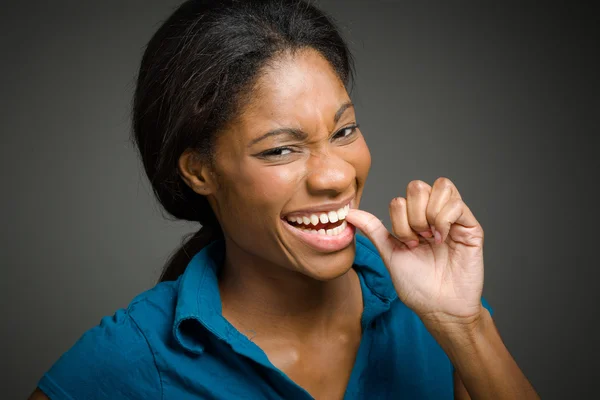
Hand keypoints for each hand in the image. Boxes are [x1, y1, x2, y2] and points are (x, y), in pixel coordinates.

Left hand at [346, 177, 484, 328]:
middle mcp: (433, 215)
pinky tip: (443, 238)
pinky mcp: (471, 226)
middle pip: (418, 186)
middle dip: (412, 215)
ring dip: (429, 215)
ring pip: (440, 186)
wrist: (440, 307)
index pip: (400, 199)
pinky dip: (444, 219)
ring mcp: (453, 219)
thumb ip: (373, 230)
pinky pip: (457, 203)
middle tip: (419, 240)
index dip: (399, 221)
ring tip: (432, 238)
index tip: (407, 245)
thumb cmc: (417, 285)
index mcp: (414, 220)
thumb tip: (348, 213)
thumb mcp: (390, 254)